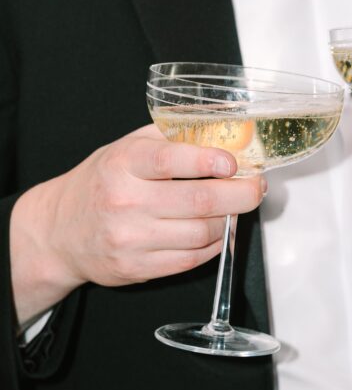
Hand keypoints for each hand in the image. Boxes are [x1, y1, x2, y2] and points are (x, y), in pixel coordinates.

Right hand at [10, 124, 265, 323]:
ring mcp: (131, 239)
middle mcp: (125, 201)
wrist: (59, 231)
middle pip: (199, 201)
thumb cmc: (102, 183)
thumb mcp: (127, 146)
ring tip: (236, 208)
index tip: (234, 162)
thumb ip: (173, 134)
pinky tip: (218, 231)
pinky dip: (214, 245)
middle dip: (240, 194)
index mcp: (123, 164)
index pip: (170, 160)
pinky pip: (192, 260)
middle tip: (256, 187)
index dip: (208, 161)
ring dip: (230, 221)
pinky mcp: (137, 268)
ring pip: (201, 233)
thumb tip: (224, 121)